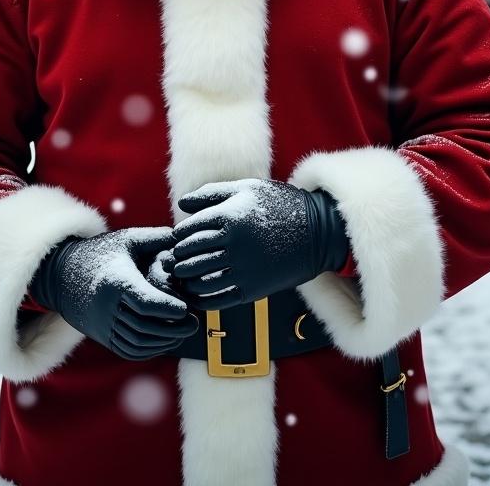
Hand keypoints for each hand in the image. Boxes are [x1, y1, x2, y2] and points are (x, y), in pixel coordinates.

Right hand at [29, 227, 198, 359]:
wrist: (64, 276)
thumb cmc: (103, 253)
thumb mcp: (127, 239)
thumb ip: (156, 238)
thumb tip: (183, 237)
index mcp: (115, 281)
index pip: (144, 302)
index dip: (167, 308)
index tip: (187, 308)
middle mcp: (106, 307)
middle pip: (144, 326)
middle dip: (173, 328)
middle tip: (194, 323)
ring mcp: (103, 325)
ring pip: (137, 342)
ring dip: (164, 341)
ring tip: (184, 332)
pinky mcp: (103, 337)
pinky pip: (129, 350)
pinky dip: (150, 350)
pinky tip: (167, 340)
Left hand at [165, 179, 349, 310]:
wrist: (315, 232)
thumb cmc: (278, 205)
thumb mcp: (246, 189)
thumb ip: (211, 194)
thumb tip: (181, 203)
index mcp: (229, 216)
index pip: (188, 230)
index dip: (178, 235)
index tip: (177, 238)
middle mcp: (233, 243)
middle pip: (190, 255)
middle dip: (178, 257)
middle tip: (174, 259)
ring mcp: (243, 269)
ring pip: (199, 279)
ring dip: (186, 279)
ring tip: (183, 276)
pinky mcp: (252, 289)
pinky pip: (217, 299)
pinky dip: (201, 298)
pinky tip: (196, 294)